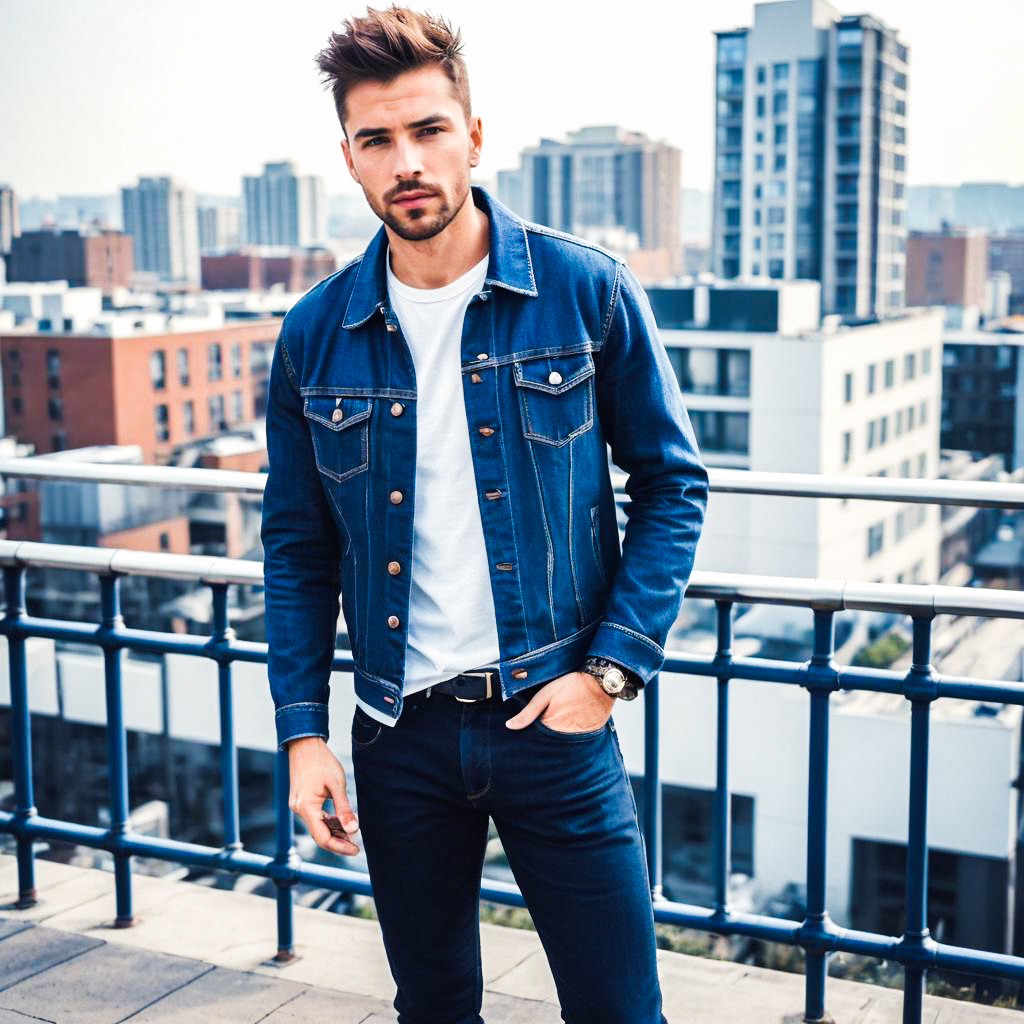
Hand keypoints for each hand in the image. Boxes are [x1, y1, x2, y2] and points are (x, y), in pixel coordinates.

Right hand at [286, 737, 360, 855]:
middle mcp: (298, 809)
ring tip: (352, 834)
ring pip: (317, 827)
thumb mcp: (337, 784)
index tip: (356, 849)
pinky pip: (314, 818)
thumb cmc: (321, 760)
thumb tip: (354, 830)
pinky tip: (340, 822)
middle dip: (338, 841)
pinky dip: (327, 822)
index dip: (340, 847)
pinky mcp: (300, 801)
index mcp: (306, 807)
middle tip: (357, 844)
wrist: (304, 744)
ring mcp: (297, 805)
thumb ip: (344, 809)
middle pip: (319, 835)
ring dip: (333, 832)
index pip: (322, 838)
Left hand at [505, 671, 613, 732]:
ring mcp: (578, 737)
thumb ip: (528, 713)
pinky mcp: (590, 734)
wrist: (600, 681)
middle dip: (547, 736)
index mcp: (549, 726)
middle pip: (550, 741)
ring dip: (561, 735)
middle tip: (551, 721)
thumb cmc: (570, 685)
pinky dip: (575, 732)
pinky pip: (578, 738)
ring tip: (564, 718)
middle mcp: (564, 736)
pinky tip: (575, 720)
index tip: (533, 727)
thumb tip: (509, 726)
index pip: (536, 738)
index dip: (533, 732)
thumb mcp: (545, 694)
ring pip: (564, 741)